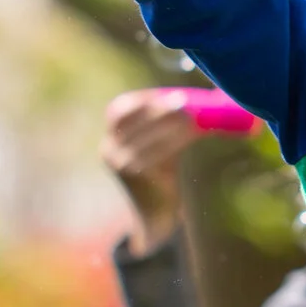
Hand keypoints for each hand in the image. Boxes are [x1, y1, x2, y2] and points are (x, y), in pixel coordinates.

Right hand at [102, 89, 201, 256]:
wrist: (155, 213)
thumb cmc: (159, 173)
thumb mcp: (156, 146)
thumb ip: (165, 126)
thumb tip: (196, 100)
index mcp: (111, 139)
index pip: (118, 111)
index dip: (142, 100)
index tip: (166, 93)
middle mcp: (110, 150)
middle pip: (134, 122)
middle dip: (160, 109)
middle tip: (183, 101)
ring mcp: (121, 165)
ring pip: (150, 137)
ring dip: (174, 124)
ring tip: (194, 117)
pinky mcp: (138, 177)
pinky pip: (160, 153)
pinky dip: (179, 139)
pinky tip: (194, 133)